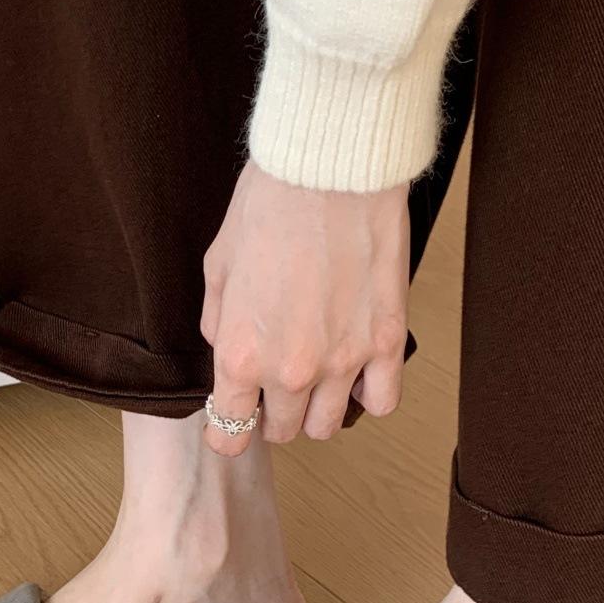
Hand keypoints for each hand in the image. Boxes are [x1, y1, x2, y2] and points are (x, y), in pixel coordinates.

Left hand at [200, 161, 409, 455]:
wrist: (328, 169)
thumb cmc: (268, 205)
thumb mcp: (218, 266)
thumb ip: (219, 323)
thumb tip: (228, 349)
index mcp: (240, 355)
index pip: (229, 433)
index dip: (229, 431)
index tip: (235, 421)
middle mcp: (289, 371)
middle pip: (282, 431)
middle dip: (273, 413)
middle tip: (275, 382)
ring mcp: (343, 362)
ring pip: (328, 425)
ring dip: (318, 408)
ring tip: (318, 375)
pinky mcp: (385, 342)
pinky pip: (383, 401)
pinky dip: (370, 394)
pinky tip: (360, 370)